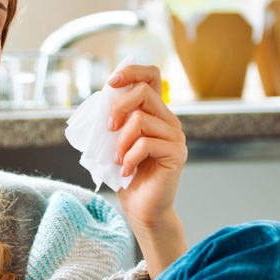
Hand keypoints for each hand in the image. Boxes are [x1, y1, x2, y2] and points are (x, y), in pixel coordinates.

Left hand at [107, 65, 187, 233]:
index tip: (111, 83)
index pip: (151, 76)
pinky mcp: (177, 153)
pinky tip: (127, 171)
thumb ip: (114, 119)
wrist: (142, 208)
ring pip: (141, 120)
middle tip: (109, 130)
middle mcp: (168, 120)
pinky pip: (145, 144)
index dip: (131, 72)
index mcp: (155, 112)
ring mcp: (176, 136)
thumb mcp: (114, 141)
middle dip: (118, 108)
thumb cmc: (126, 174)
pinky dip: (129, 158)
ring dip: (121, 142)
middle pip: (143, 92)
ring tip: (119, 159)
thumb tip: (102, 97)